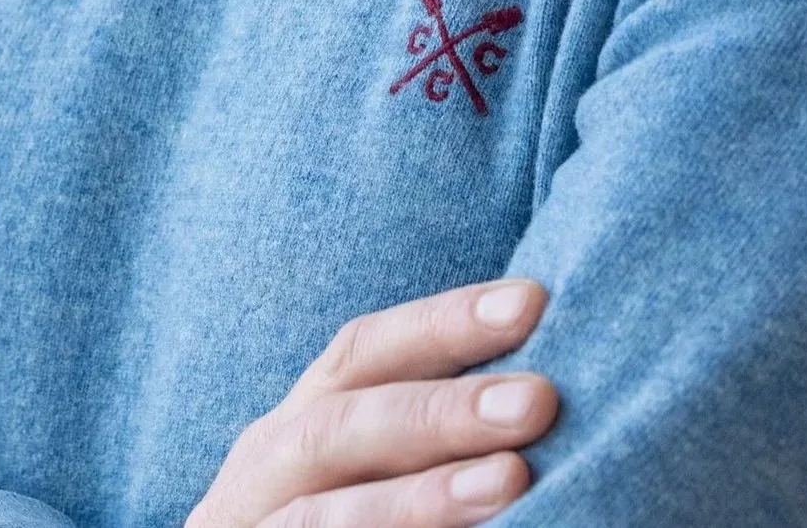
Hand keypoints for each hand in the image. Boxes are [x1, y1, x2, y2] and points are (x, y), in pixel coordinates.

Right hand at [186, 277, 557, 527]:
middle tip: (539, 398)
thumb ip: (433, 436)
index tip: (531, 301)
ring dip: (422, 496)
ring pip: (323, 514)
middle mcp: (266, 466)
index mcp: (302, 420)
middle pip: (344, 422)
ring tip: (511, 479)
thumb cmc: (352, 513)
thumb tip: (540, 392)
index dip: (443, 321)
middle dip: (443, 408)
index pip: (365, 351)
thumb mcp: (371, 466)